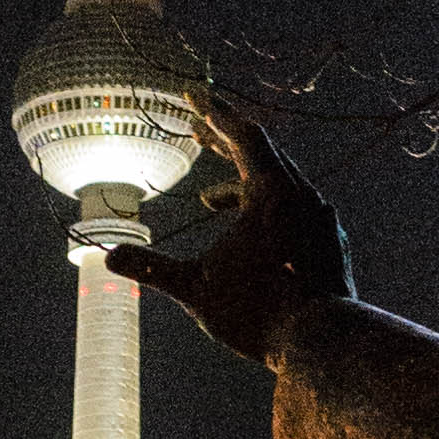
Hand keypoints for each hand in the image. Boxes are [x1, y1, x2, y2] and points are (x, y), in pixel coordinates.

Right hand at [106, 105, 351, 366]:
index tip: (193, 95)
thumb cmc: (259, 312)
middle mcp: (302, 196)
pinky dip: (267, 211)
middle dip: (225, 141)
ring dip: (242, 184)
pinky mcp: (331, 244)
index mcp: (271, 192)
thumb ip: (152, 268)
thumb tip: (107, 257)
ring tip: (209, 200)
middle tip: (196, 131)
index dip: (213, 112)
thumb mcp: (196, 288)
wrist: (325, 344)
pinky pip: (296, 211)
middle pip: (262, 153)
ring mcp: (321, 219)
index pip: (242, 134)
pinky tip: (250, 237)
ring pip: (280, 185)